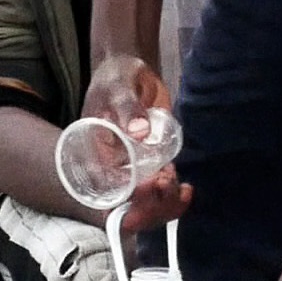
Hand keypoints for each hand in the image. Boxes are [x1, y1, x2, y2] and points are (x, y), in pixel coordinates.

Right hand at [79, 52, 191, 234]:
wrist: (132, 71)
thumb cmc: (116, 78)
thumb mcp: (117, 89)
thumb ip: (126, 108)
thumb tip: (139, 133)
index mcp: (95, 156)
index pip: (104, 194)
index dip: (126, 201)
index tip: (148, 186)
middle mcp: (112, 169)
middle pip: (127, 208)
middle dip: (151, 205)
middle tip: (167, 181)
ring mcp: (133, 169)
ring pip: (146, 205)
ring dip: (165, 203)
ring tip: (178, 183)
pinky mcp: (152, 165)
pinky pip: (161, 193)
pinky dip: (174, 199)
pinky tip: (186, 190)